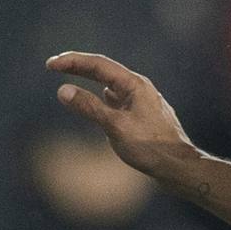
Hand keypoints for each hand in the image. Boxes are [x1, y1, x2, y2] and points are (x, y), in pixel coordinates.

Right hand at [49, 51, 193, 179]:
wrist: (180, 167)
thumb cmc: (151, 148)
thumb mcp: (115, 127)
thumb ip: (89, 107)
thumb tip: (63, 91)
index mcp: (135, 85)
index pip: (98, 65)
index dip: (72, 61)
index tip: (50, 64)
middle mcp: (140, 89)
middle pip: (104, 72)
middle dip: (79, 68)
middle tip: (54, 66)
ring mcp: (142, 102)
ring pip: (112, 86)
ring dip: (91, 81)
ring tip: (73, 78)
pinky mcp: (143, 117)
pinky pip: (118, 101)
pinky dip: (103, 100)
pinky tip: (101, 105)